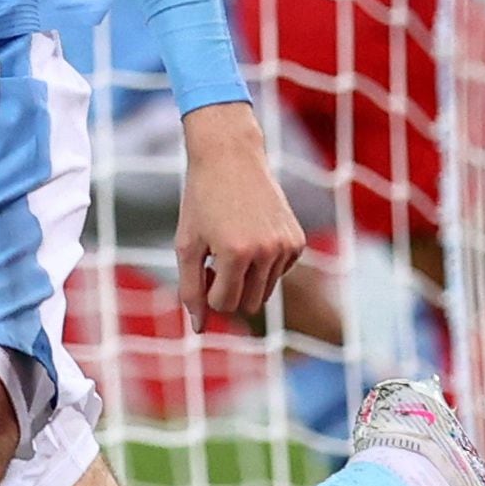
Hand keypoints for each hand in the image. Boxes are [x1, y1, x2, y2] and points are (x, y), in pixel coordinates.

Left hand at [174, 100, 305, 326]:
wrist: (230, 156)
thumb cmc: (201, 201)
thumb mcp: (187, 245)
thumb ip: (190, 290)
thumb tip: (200, 329)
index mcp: (236, 253)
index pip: (224, 304)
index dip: (208, 292)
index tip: (201, 268)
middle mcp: (267, 251)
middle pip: (249, 305)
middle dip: (229, 291)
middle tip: (214, 260)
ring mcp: (287, 246)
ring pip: (265, 292)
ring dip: (246, 280)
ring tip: (230, 246)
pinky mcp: (298, 241)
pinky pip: (279, 273)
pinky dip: (263, 265)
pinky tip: (251, 235)